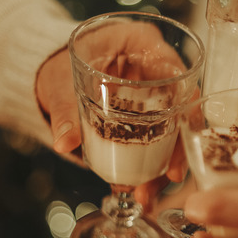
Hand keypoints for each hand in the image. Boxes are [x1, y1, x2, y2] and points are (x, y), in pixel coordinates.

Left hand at [35, 23, 192, 207]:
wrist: (49, 71)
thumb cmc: (58, 61)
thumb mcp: (59, 81)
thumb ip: (64, 109)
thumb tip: (65, 141)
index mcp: (144, 44)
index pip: (181, 77)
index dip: (188, 114)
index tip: (179, 140)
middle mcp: (156, 68)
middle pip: (183, 109)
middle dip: (177, 150)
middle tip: (167, 179)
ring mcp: (153, 94)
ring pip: (173, 131)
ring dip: (163, 165)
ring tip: (144, 194)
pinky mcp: (145, 116)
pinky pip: (155, 141)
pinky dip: (148, 165)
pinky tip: (138, 188)